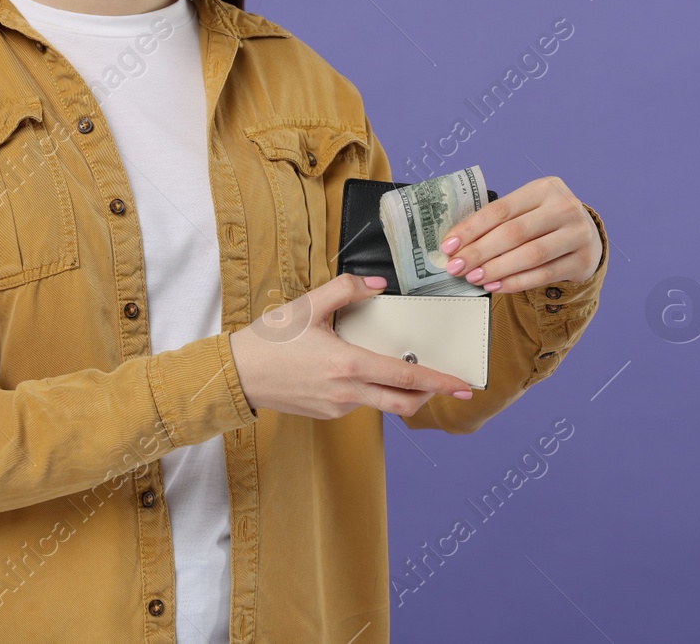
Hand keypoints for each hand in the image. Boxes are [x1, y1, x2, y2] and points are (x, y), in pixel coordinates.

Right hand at [227, 273, 473, 418]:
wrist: (236, 375)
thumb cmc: (270, 339)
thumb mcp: (308, 304)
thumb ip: (347, 289)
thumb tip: (378, 284)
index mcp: (347, 365)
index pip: (404, 377)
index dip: (438, 382)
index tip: (463, 385)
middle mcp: (347, 393)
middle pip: (403, 402)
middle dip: (432, 396)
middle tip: (454, 388)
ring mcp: (337, 407)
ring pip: (382, 404)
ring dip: (400, 391)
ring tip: (407, 370)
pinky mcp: (327, 414)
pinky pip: (360, 404)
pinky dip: (372, 390)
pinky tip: (363, 371)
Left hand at [439, 176, 601, 293]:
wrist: (585, 236)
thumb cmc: (544, 223)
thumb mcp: (526, 211)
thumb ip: (498, 222)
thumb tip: (456, 245)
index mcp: (544, 188)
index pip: (501, 209)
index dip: (471, 229)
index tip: (449, 245)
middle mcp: (564, 207)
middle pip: (514, 233)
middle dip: (479, 252)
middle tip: (456, 267)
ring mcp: (577, 233)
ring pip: (531, 255)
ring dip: (497, 269)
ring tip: (474, 278)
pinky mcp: (583, 259)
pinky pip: (544, 274)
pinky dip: (516, 282)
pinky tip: (496, 286)